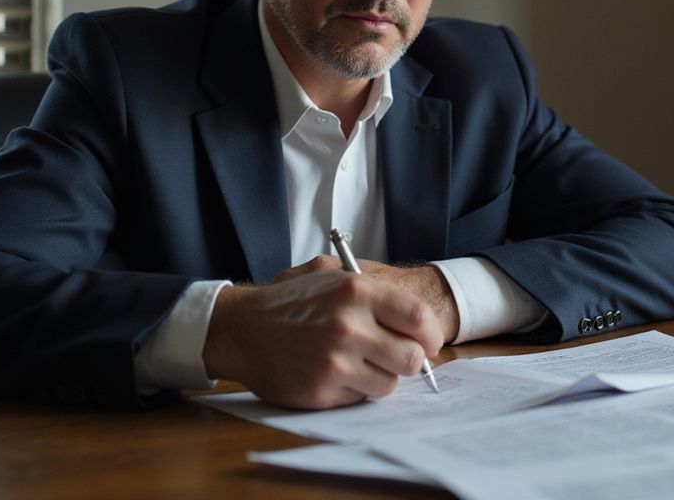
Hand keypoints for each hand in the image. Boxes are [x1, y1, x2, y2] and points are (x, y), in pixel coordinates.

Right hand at [202, 259, 442, 409]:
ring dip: (382, 377)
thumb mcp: (333, 274)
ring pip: (390, 384)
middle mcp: (348, 326)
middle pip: (412, 358)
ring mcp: (334, 362)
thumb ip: (377, 291)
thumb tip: (421, 321)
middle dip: (410, 360)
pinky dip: (356, 390)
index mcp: (356, 291)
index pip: (418, 318)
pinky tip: (337, 373)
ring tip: (362, 363)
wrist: (242, 328)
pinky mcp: (321, 391)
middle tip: (397, 356)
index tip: (429, 341)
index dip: (431, 334)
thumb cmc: (292, 302)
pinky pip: (360, 398)